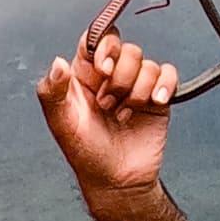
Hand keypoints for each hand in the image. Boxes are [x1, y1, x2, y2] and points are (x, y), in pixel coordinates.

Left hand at [38, 26, 184, 220]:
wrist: (116, 181)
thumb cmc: (85, 152)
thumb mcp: (60, 124)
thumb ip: (52, 92)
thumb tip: (58, 62)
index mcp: (85, 73)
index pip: (96, 39)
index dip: (103, 48)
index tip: (101, 69)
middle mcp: (112, 75)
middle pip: (127, 49)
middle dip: (119, 78)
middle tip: (107, 105)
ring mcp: (136, 85)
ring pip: (147, 63)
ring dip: (137, 91)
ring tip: (124, 116)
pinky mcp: (158, 98)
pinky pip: (168, 73)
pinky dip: (164, 84)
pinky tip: (155, 102)